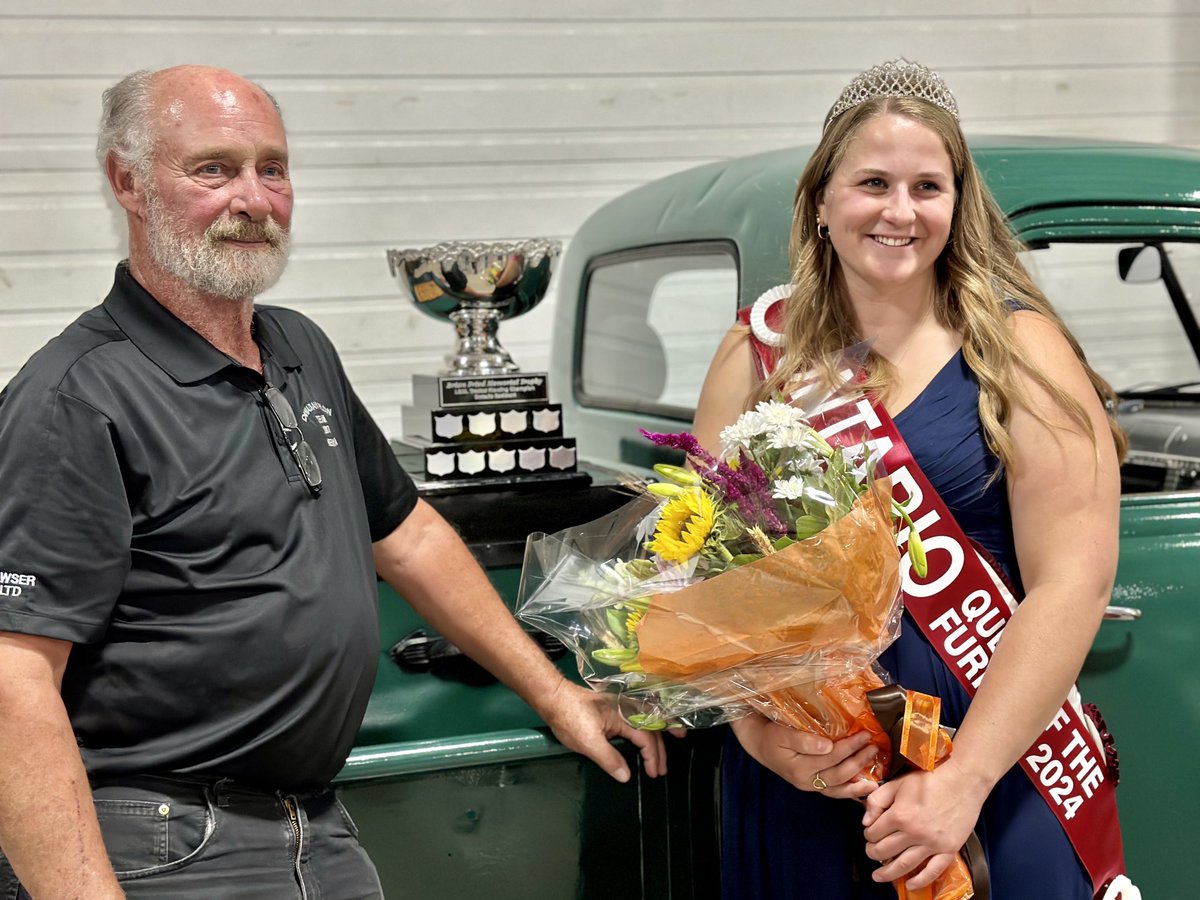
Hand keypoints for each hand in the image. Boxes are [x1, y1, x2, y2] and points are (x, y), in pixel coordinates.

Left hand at [539, 682, 668, 781]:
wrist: (554, 697)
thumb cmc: (570, 718)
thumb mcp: (587, 742)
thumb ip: (609, 758)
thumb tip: (627, 776)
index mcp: (624, 715)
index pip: (646, 738)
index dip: (652, 757)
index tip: (654, 773)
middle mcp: (626, 709)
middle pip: (650, 729)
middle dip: (660, 750)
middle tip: (663, 769)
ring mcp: (620, 707)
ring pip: (647, 720)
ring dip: (660, 733)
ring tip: (675, 739)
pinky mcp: (613, 708)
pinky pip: (638, 717)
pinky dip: (649, 725)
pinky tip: (650, 730)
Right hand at [730, 713, 879, 800]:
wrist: (759, 744)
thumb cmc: (771, 736)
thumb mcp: (782, 734)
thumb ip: (803, 740)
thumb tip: (827, 745)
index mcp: (799, 768)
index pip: (831, 757)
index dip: (850, 746)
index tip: (865, 734)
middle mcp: (806, 781)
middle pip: (839, 773)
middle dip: (859, 761)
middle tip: (874, 748)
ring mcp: (810, 786)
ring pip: (839, 788)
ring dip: (859, 782)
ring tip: (876, 777)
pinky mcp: (813, 786)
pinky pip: (835, 792)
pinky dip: (850, 792)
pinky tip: (863, 790)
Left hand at [861, 759, 988, 888]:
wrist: (963, 782)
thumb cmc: (929, 780)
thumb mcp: (897, 783)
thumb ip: (877, 800)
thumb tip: (865, 821)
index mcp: (899, 815)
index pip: (874, 833)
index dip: (868, 834)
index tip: (869, 833)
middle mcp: (914, 832)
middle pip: (885, 851)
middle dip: (873, 853)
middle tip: (871, 852)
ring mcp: (932, 843)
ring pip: (905, 864)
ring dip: (888, 873)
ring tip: (878, 876)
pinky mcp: (948, 849)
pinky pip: (933, 871)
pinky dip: (920, 881)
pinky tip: (910, 885)